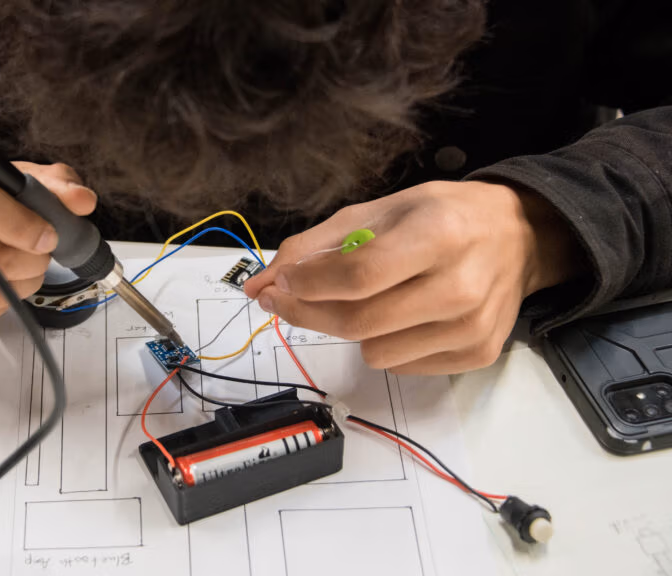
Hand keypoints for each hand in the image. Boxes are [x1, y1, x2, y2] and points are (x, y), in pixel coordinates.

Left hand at [244, 181, 584, 374]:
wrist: (521, 238)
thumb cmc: (443, 217)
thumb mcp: (381, 210)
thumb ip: (315, 245)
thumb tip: (258, 284)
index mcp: (437, 234)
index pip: (357, 276)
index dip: (306, 285)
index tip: (278, 283)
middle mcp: (460, 285)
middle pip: (357, 323)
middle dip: (308, 312)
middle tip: (287, 298)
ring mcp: (472, 327)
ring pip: (374, 352)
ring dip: (354, 328)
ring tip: (374, 298)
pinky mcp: (478, 354)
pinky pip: (400, 366)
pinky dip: (387, 342)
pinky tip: (404, 314)